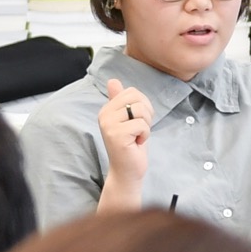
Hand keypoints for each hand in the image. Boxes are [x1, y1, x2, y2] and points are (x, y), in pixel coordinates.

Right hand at [97, 79, 152, 201]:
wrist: (127, 170)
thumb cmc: (131, 145)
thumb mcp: (128, 119)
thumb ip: (120, 101)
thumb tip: (113, 81)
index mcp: (106, 109)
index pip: (132, 92)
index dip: (143, 106)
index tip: (137, 122)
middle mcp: (104, 115)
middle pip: (137, 98)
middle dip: (146, 114)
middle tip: (139, 130)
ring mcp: (109, 125)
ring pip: (140, 111)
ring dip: (146, 126)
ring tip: (137, 136)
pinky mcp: (117, 135)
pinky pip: (141, 125)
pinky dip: (145, 135)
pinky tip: (136, 144)